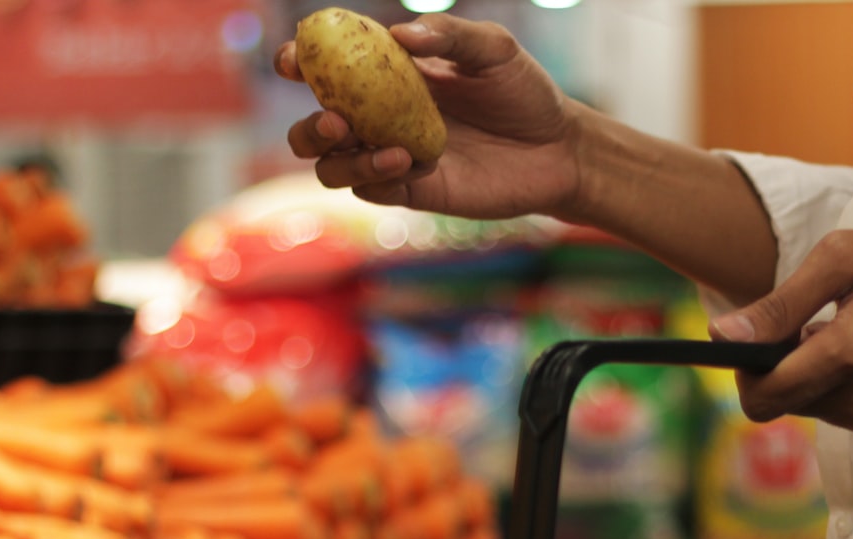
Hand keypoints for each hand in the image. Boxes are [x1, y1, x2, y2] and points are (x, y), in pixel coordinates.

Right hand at [275, 14, 582, 219]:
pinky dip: (378, 177)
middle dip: (310, 126)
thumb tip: (401, 32)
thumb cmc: (523, 92)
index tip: (293, 61)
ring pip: (333, 167)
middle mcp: (379, 119)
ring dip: (342, 160)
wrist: (559, 149)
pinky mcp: (413, 192)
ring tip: (385, 148)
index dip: (299, 64)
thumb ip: (449, 35)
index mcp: (386, 76)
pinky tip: (408, 161)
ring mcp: (392, 158)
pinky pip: (373, 191)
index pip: (326, 70)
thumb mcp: (494, 49)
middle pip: (313, 129)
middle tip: (336, 119)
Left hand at [708, 214, 852, 457]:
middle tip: (837, 328)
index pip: (765, 397)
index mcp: (850, 352)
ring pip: (833, 416)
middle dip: (802, 371)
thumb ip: (781, 304)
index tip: (761, 351)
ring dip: (839, 384)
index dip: (751, 376)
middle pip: (798, 404)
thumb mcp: (848, 258)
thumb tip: (724, 334)